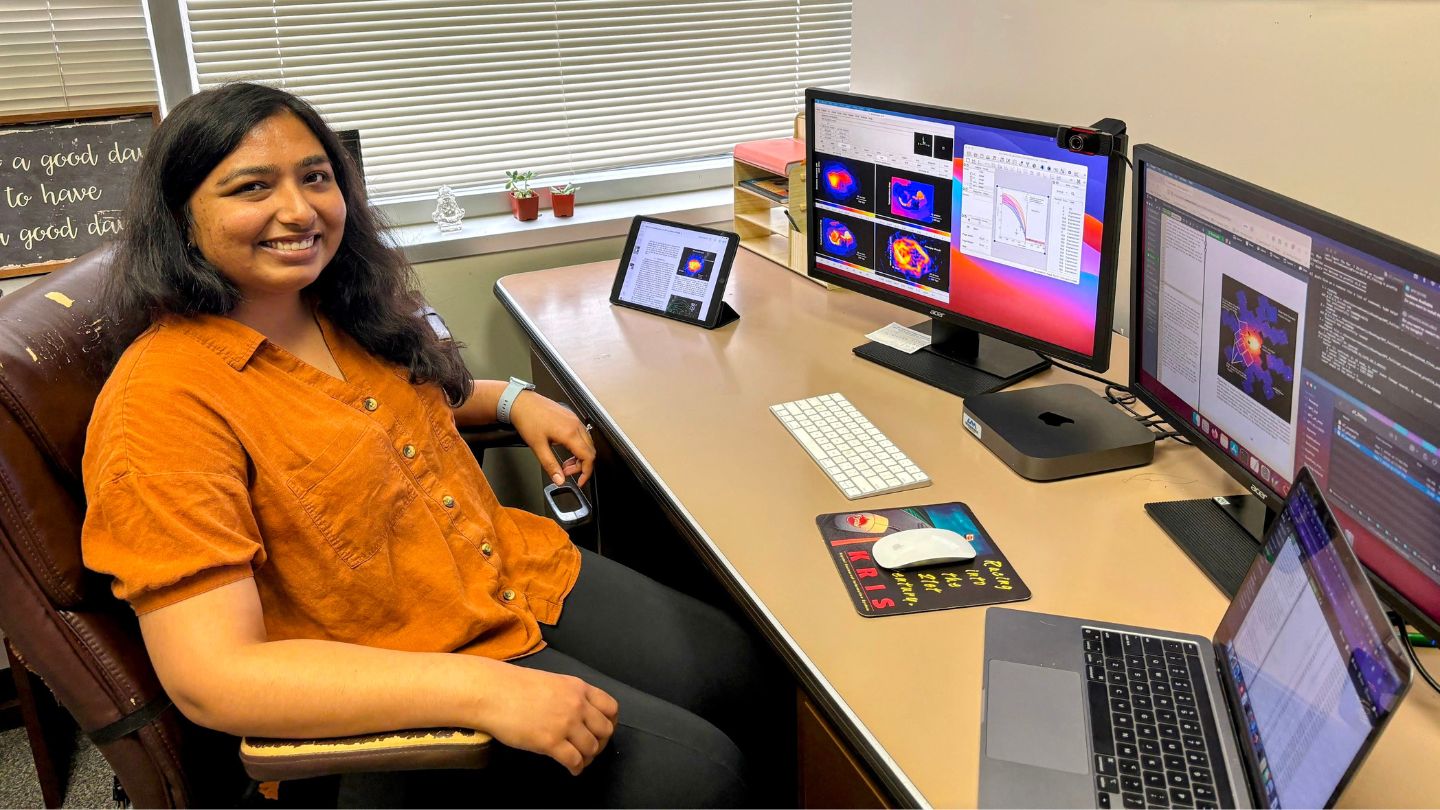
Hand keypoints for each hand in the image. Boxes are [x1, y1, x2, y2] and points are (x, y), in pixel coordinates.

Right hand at [481, 664, 618, 774]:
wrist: (493, 693)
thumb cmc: (514, 686)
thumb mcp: (552, 682)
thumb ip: (569, 695)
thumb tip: (578, 712)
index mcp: (578, 688)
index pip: (611, 707)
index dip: (610, 722)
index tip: (603, 731)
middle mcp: (576, 705)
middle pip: (605, 730)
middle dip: (600, 742)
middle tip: (591, 748)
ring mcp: (565, 724)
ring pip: (592, 747)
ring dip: (588, 757)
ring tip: (580, 759)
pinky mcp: (551, 742)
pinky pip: (574, 761)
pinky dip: (576, 768)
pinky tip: (572, 769)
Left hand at [508, 391, 595, 486]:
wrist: (521, 402)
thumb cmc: (528, 419)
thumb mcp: (538, 447)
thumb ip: (550, 465)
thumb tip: (559, 479)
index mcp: (569, 433)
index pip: (588, 457)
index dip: (586, 472)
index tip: (579, 481)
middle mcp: (575, 425)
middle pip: (590, 451)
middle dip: (581, 466)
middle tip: (566, 471)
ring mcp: (574, 419)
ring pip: (587, 443)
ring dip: (579, 456)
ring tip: (564, 462)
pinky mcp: (570, 416)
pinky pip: (582, 434)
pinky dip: (578, 446)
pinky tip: (565, 449)